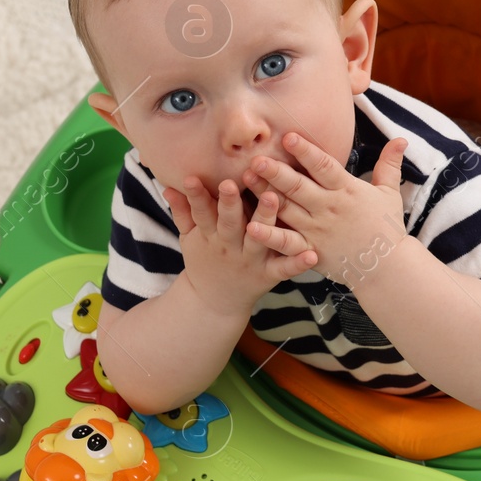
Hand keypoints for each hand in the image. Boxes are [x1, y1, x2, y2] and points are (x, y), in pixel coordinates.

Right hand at [162, 174, 318, 317]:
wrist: (215, 302)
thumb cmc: (205, 260)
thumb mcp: (189, 239)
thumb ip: (182, 212)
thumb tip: (168, 185)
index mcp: (210, 235)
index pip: (202, 213)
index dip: (197, 196)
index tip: (193, 178)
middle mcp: (230, 246)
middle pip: (229, 223)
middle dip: (230, 204)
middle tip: (231, 183)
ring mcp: (251, 261)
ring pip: (258, 238)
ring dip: (265, 219)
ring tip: (272, 198)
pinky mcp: (268, 275)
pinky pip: (284, 269)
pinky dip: (297, 263)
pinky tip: (312, 254)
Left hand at [239, 131, 408, 288]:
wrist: (387, 268)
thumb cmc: (387, 228)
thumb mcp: (389, 193)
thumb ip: (390, 165)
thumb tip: (402, 139)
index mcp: (346, 190)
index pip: (324, 167)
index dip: (306, 151)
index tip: (288, 136)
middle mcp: (329, 208)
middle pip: (299, 187)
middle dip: (277, 172)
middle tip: (256, 158)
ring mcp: (318, 230)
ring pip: (287, 210)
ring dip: (265, 196)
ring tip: (244, 180)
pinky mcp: (310, 250)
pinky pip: (286, 243)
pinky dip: (269, 236)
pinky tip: (251, 226)